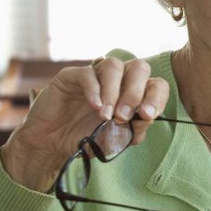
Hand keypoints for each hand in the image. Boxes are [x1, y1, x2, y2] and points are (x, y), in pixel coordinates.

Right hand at [0, 56, 168, 190]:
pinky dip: (94, 90)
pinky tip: (95, 107)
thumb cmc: (88, 139)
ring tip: (106, 116)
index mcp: (134, 93)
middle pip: (139, 68)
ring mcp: (95, 75)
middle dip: (135, 92)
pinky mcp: (72, 76)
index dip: (156, 97)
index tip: (147, 115)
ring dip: (113, 92)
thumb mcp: (117, 140)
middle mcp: (118, 80)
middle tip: (123, 116)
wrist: (53, 144)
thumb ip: (135, 129)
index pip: (156, 85)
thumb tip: (146, 116)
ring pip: (114, 66)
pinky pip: (87, 74)